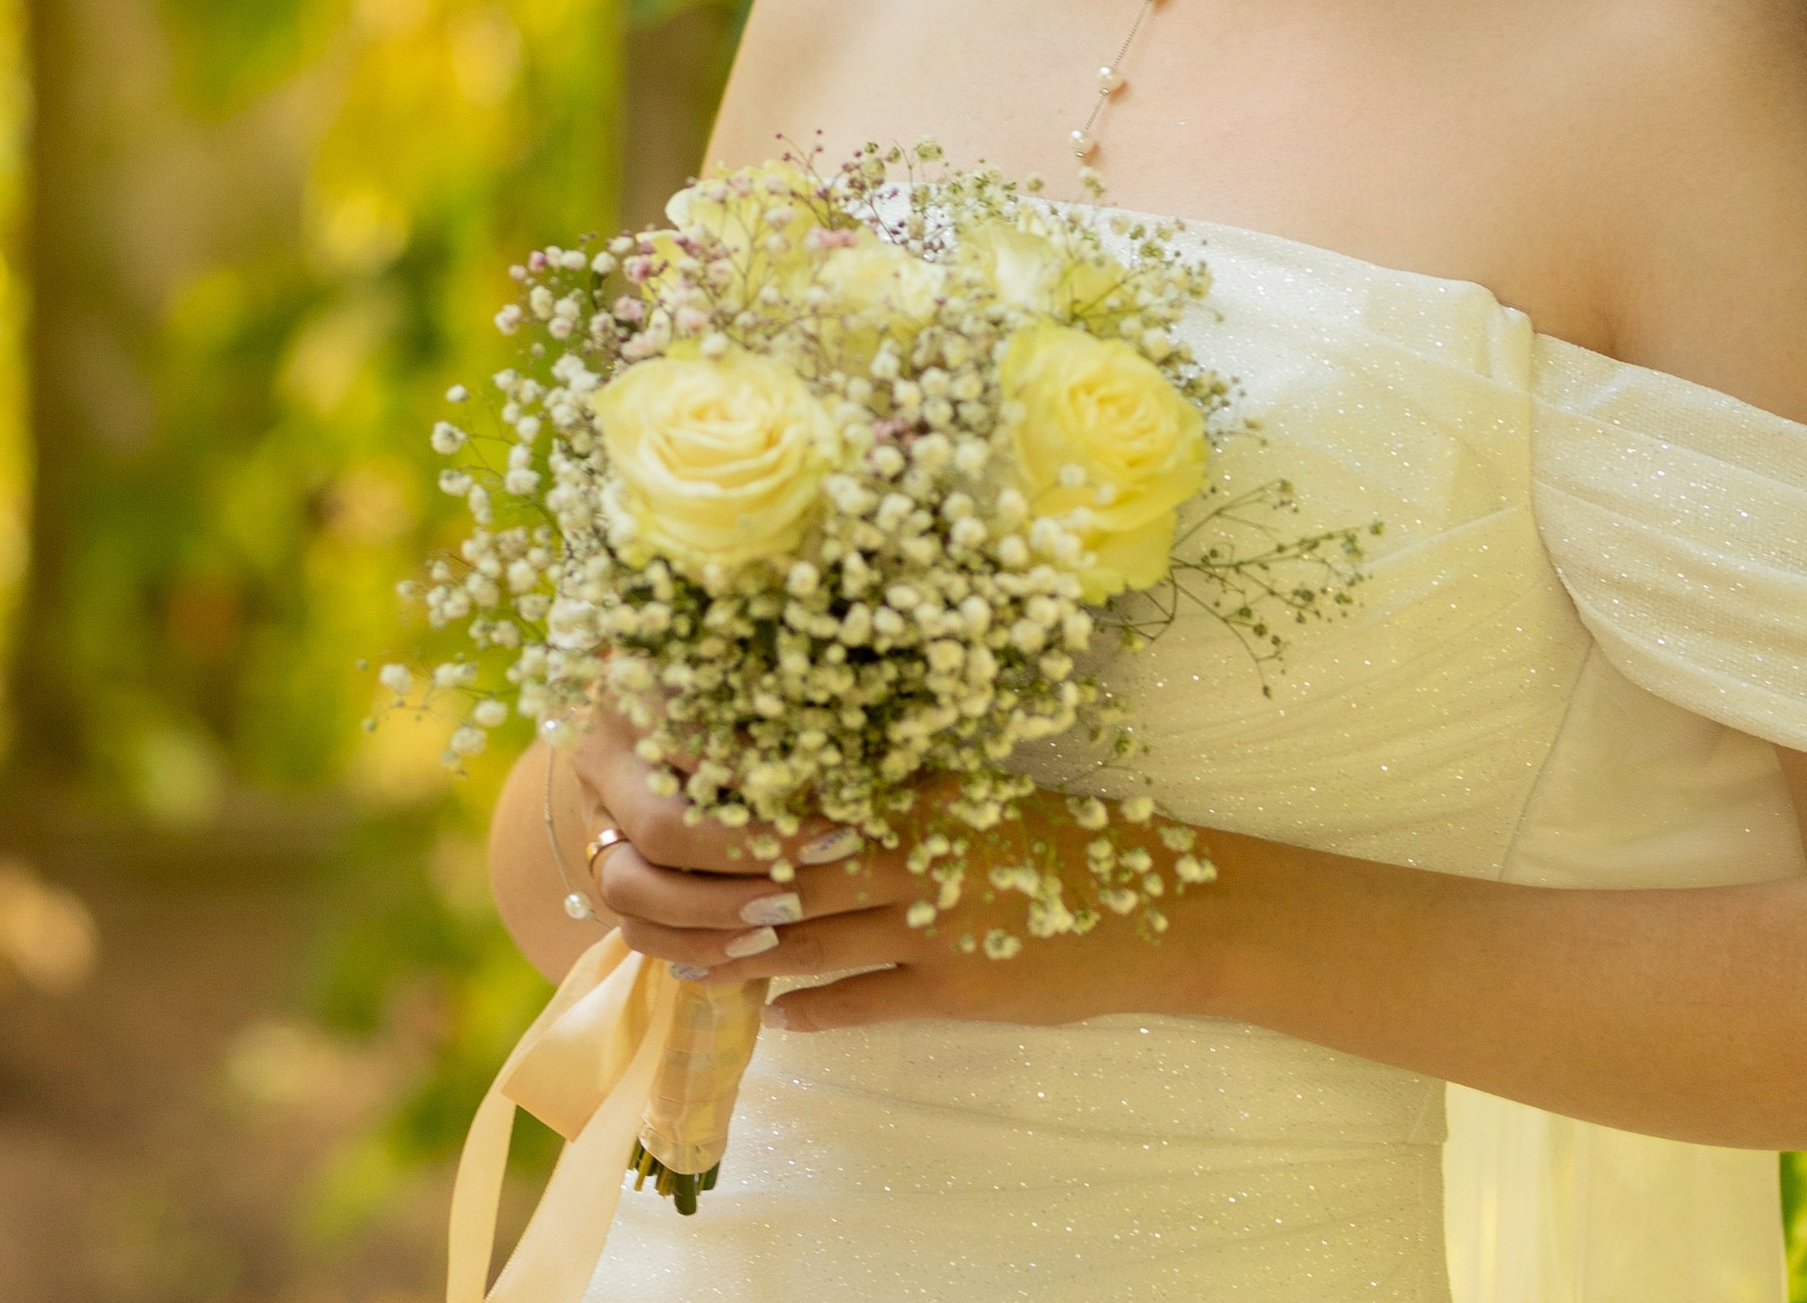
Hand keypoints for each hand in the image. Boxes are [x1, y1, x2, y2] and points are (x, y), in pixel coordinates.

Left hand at [570, 706, 1231, 1031]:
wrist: (1158, 907)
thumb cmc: (1072, 842)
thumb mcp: (986, 796)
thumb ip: (910, 792)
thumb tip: (826, 791)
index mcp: (922, 793)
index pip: (804, 799)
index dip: (733, 810)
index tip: (672, 810)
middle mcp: (917, 850)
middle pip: (786, 873)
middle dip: (711, 887)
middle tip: (648, 895)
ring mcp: (933, 922)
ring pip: (807, 942)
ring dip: (740, 958)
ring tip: (691, 964)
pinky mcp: (954, 987)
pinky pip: (861, 1000)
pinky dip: (812, 1009)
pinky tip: (778, 1014)